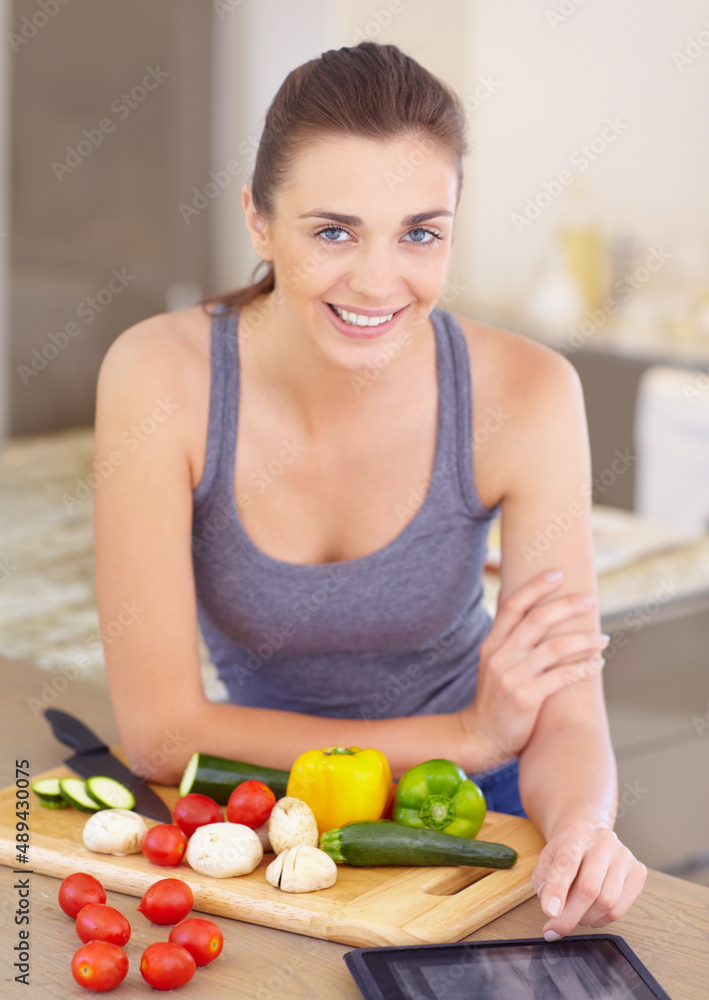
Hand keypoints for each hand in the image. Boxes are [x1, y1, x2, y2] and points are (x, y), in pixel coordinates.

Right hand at [460, 570, 608, 770]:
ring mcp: (512, 677)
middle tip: (590, 601)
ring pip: (555, 647)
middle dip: (568, 606)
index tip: (558, 573)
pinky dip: (583, 668)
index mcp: (492, 643)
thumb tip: (517, 599)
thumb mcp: (493, 662)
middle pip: (538, 619)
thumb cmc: (494, 697)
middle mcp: (500, 656)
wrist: (480, 736)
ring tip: (603, 638)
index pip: (514, 605)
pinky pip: (561, 677)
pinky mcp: (526, 698)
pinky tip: (596, 663)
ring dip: (584, 639)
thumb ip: (507, 636)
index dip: (536, 586)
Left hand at [531, 819, 647, 937]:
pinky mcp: (638, 872)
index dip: (557, 889)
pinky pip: (619, 909)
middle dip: (569, 915)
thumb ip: (544, 881)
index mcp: (577, 833)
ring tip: (575, 915)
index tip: (550, 912)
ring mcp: (624, 856)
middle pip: (589, 887)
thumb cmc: (567, 852)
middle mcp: (604, 841)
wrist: (592, 838)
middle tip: (555, 929)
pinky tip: (591, 912)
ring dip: (585, 918)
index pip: (567, 862)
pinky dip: (601, 919)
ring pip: (607, 902)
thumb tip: (552, 909)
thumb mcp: (547, 859)